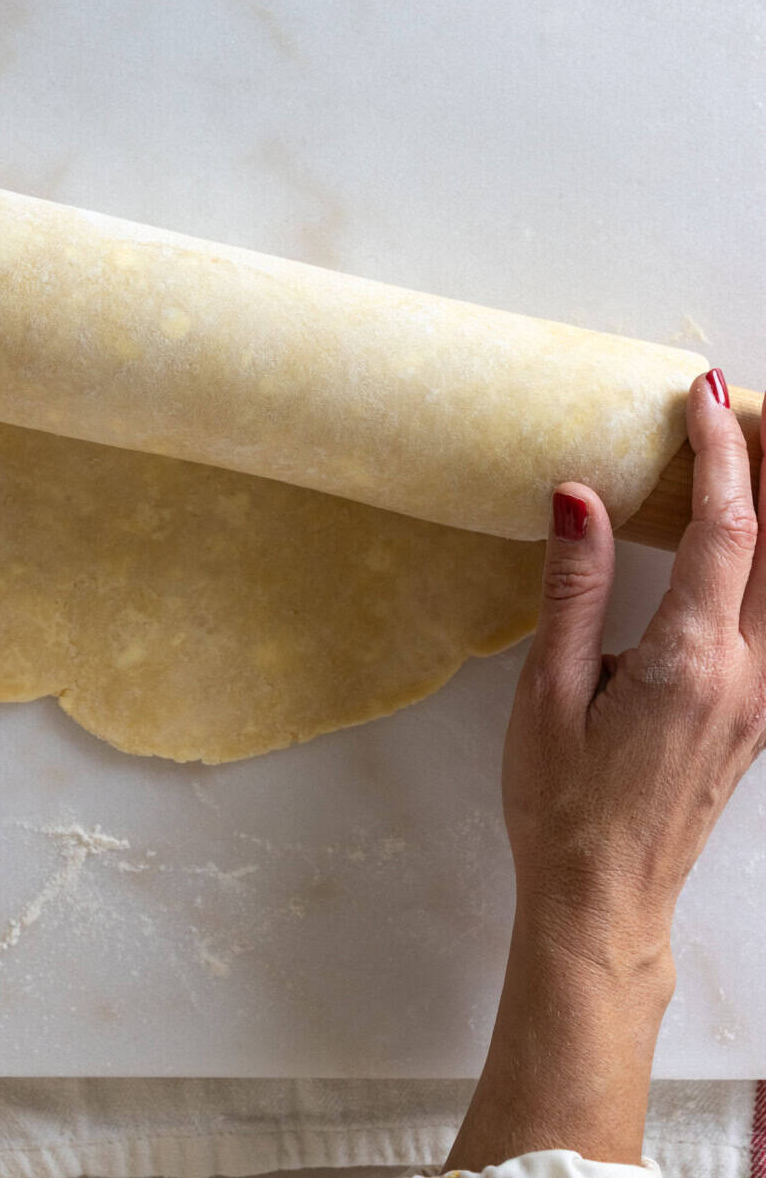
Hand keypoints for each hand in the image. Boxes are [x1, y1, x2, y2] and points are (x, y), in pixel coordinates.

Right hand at [505, 365, 765, 969]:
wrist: (604, 900)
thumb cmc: (562, 802)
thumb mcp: (546, 691)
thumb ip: (574, 587)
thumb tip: (578, 494)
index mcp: (691, 661)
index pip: (726, 528)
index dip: (721, 449)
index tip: (701, 391)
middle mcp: (747, 673)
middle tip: (742, 402)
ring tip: (756, 451)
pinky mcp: (763, 711)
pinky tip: (754, 535)